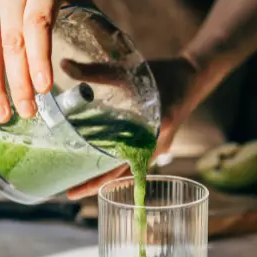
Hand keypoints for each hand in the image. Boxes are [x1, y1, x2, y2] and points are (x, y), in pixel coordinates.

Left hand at [61, 56, 198, 198]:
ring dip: (104, 177)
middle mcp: (155, 148)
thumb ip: (96, 71)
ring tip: (78, 181)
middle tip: (68, 192)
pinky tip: (100, 166)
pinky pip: (134, 162)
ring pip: (127, 172)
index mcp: (151, 134)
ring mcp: (156, 149)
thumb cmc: (163, 75)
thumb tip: (63, 65)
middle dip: (94, 184)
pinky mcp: (155, 146)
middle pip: (120, 176)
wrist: (192, 77)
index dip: (95, 182)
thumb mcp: (128, 73)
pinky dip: (116, 166)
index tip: (73, 192)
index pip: (118, 169)